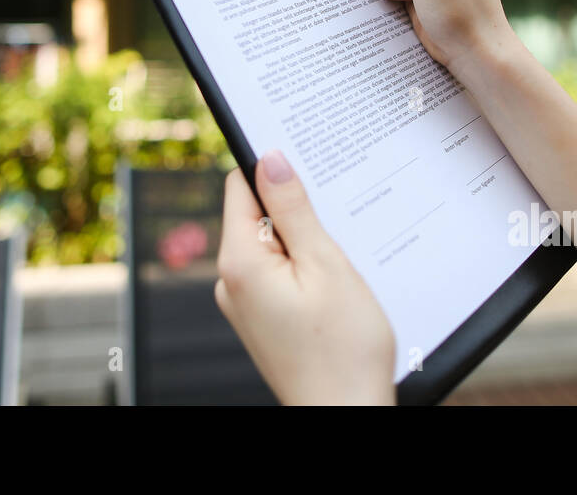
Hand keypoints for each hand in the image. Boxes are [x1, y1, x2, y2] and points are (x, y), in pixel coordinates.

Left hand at [214, 150, 395, 404]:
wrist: (346, 416)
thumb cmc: (343, 350)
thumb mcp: (325, 264)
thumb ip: (294, 210)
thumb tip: (271, 159)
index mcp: (238, 261)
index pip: (241, 186)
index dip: (274, 169)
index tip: (309, 165)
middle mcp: (230, 281)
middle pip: (256, 215)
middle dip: (296, 209)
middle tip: (339, 218)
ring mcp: (244, 303)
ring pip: (271, 245)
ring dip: (305, 241)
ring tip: (341, 260)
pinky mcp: (262, 319)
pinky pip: (277, 274)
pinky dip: (304, 268)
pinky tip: (334, 285)